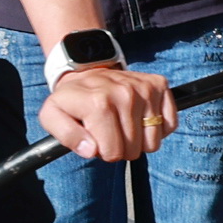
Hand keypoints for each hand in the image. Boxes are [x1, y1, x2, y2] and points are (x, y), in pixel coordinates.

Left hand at [40, 63, 172, 164]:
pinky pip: (170, 125)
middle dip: (120, 147)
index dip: (103, 152)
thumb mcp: (52, 116)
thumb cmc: (72, 100)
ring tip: (122, 124)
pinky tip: (139, 119)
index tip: (96, 139)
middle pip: (134, 149)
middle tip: (109, 131)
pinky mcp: (159, 85)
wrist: (89, 70)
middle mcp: (125, 94)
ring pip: (153, 142)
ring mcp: (144, 88)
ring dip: (138, 140)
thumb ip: (66, 136)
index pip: (113, 151)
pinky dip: (156, 129)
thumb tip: (90, 150)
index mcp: (98, 103)